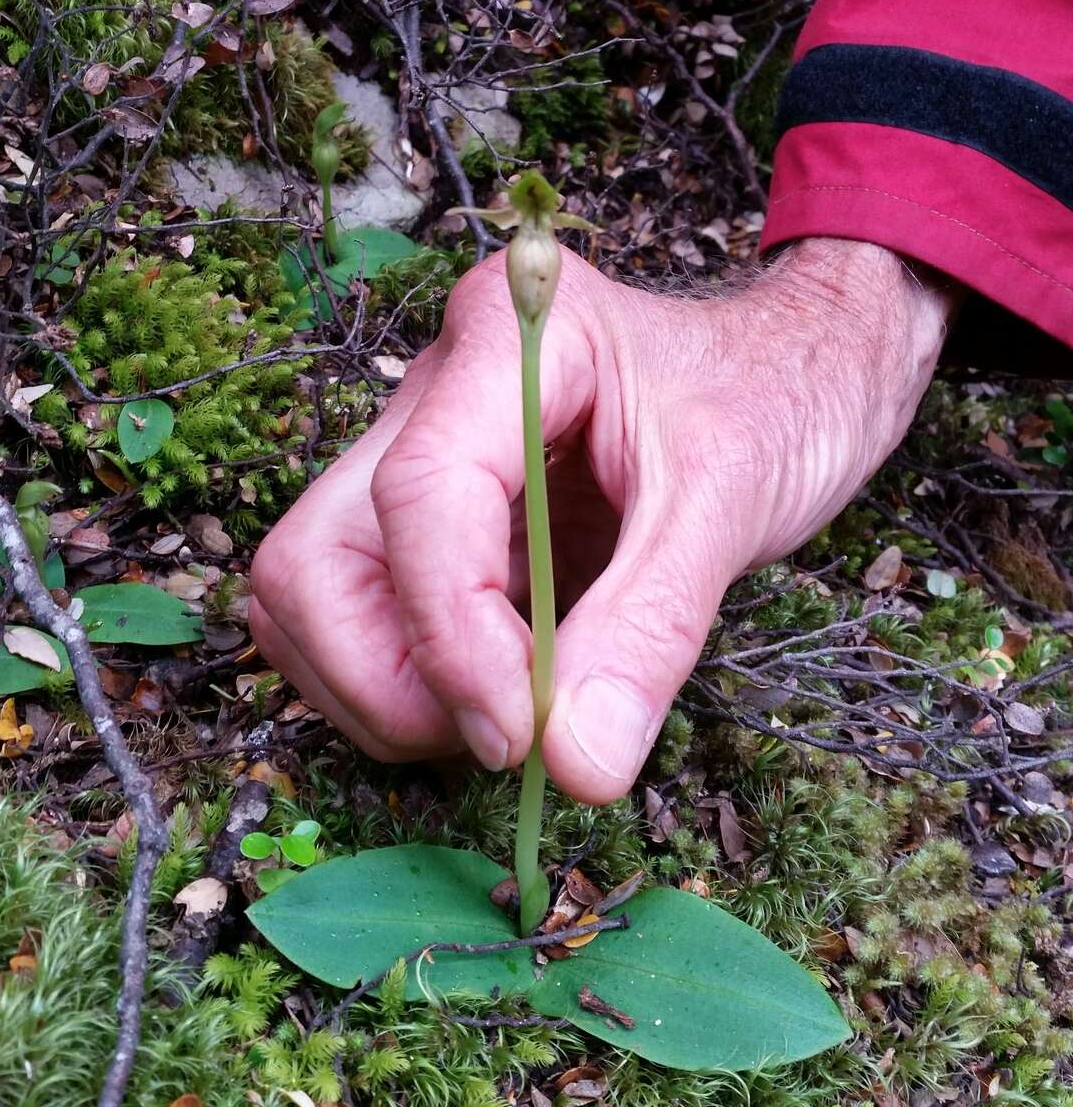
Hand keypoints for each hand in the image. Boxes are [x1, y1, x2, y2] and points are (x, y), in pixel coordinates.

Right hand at [250, 237, 955, 801]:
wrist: (798, 371)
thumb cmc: (773, 400)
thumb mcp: (731, 505)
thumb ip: (649, 631)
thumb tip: (575, 766)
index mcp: (508, 340)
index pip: (419, 495)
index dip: (451, 634)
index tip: (521, 733)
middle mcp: (432, 392)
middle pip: (312, 560)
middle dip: (386, 678)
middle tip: (504, 734)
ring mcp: (413, 457)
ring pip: (309, 601)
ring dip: (384, 695)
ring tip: (511, 717)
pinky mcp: (424, 523)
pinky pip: (359, 622)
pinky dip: (408, 689)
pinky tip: (502, 696)